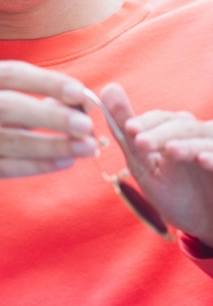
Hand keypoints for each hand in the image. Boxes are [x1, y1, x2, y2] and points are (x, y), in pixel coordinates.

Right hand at [0, 61, 96, 227]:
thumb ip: (22, 98)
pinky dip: (36, 165)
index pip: (10, 72)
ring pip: (8, 140)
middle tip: (87, 125)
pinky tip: (61, 162)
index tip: (80, 92)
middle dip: (52, 114)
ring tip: (84, 148)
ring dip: (51, 144)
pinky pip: (2, 167)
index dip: (48, 81)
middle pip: (9, 104)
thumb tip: (76, 101)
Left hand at [100, 83, 212, 245]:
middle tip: (140, 142)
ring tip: (170, 150)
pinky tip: (203, 160)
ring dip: (186, 144)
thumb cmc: (175, 194)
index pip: (161, 119)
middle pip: (181, 126)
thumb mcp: (145, 165)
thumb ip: (127, 132)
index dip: (146, 123)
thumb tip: (109, 87)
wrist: (207, 226)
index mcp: (178, 131)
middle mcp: (199, 135)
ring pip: (202, 138)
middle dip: (160, 133)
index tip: (129, 129)